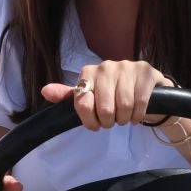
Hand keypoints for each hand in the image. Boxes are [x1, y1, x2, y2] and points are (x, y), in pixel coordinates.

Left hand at [42, 61, 175, 130]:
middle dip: (109, 121)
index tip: (95, 124)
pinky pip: (140, 102)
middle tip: (113, 120)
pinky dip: (138, 115)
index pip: (82, 103)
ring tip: (125, 117)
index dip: (90, 120)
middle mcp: (106, 66)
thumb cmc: (111, 95)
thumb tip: (45, 91)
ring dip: (125, 119)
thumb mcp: (88, 97)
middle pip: (104, 108)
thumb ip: (67, 96)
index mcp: (88, 72)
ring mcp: (127, 66)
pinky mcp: (146, 71)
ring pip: (124, 106)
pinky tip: (137, 115)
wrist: (144, 90)